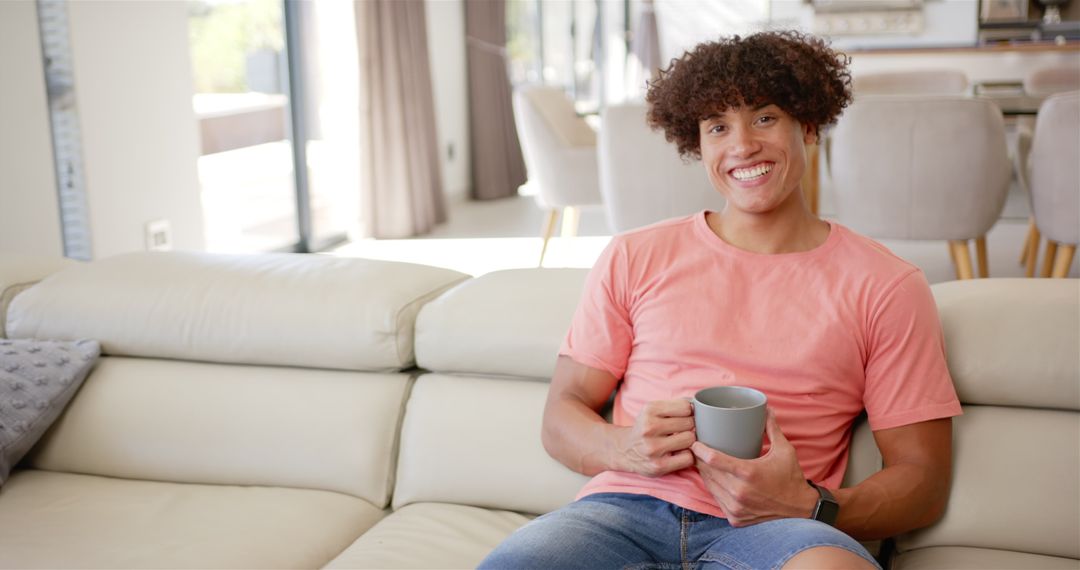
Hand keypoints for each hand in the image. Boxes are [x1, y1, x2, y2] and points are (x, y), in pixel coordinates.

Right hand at [614, 399, 695, 476]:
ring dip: (689, 442)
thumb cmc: (646, 429)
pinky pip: (688, 458)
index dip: (689, 413)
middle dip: (689, 428)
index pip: (686, 407)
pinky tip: (678, 454)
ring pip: (690, 440)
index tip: (685, 418)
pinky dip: (687, 456)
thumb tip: (701, 405)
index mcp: (649, 410)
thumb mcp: (653, 411)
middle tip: (682, 432)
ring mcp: (653, 448)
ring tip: (680, 443)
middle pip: (689, 424)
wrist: (624, 451)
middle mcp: (649, 427)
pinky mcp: (658, 466)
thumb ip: (675, 406)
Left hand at [691, 408, 817, 526]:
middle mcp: (739, 492)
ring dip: (704, 474)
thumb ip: (772, 428)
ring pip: (710, 486)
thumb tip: (766, 408)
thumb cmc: (791, 477)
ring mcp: (736, 507)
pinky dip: (714, 489)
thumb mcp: (784, 450)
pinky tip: (713, 479)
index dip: (700, 449)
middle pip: (708, 472)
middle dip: (699, 460)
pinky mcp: (735, 518)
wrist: (800, 509)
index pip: (713, 459)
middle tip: (697, 449)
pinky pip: (717, 500)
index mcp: (748, 473)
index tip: (694, 442)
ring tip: (702, 462)